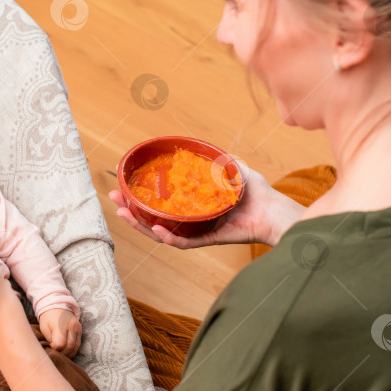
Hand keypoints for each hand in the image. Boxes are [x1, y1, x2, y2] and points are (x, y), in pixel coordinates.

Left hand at [39, 308, 81, 357]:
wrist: (57, 305)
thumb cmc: (48, 318)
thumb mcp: (44, 328)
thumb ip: (49, 340)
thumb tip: (54, 350)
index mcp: (60, 325)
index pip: (60, 344)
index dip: (55, 350)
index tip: (50, 349)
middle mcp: (71, 326)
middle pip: (69, 347)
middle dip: (62, 354)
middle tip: (56, 354)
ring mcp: (77, 328)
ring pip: (75, 347)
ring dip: (68, 354)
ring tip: (61, 355)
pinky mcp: (80, 330)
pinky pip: (78, 344)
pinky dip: (72, 350)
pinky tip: (66, 353)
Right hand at [109, 161, 305, 248]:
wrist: (277, 212)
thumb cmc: (259, 193)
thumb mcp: (235, 169)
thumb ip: (221, 160)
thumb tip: (204, 148)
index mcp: (192, 206)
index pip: (160, 202)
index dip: (140, 196)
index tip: (123, 183)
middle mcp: (191, 221)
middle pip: (152, 218)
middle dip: (130, 210)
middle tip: (114, 198)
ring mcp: (197, 232)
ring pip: (161, 232)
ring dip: (140, 225)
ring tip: (123, 213)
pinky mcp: (208, 240)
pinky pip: (183, 243)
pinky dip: (168, 238)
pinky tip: (154, 229)